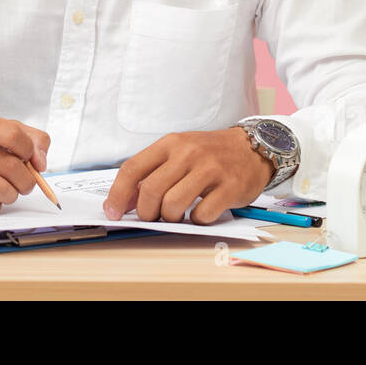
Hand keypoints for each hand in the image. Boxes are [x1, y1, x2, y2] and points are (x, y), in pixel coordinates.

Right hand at [0, 111, 50, 214]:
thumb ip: (30, 138)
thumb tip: (42, 163)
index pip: (14, 136)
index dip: (30, 153)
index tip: (31, 161)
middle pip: (11, 167)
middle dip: (27, 182)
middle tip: (25, 184)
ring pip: (0, 189)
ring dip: (12, 195)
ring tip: (9, 191)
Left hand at [102, 127, 274, 224]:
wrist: (253, 148)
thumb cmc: (210, 154)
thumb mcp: (179, 153)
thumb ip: (153, 173)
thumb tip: (124, 202)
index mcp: (170, 143)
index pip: (132, 169)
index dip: (118, 194)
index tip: (112, 212)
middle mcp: (188, 153)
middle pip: (150, 190)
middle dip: (146, 212)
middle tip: (152, 217)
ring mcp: (210, 169)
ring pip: (173, 204)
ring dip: (170, 217)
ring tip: (177, 215)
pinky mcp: (229, 186)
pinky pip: (202, 214)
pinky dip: (196, 221)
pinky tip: (201, 212)